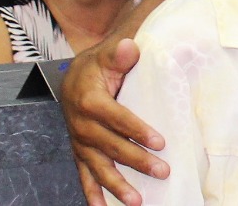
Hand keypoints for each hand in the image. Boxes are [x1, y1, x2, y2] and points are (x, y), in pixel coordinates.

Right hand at [61, 37, 166, 205]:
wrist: (75, 77)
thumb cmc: (97, 67)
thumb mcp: (107, 55)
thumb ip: (118, 54)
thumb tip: (129, 48)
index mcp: (90, 101)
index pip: (117, 118)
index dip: (138, 131)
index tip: (160, 142)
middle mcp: (82, 126)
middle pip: (112, 147)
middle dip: (137, 161)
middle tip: (162, 171)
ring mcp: (80, 142)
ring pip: (99, 167)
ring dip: (117, 186)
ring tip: (136, 200)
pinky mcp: (80, 152)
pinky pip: (84, 176)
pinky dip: (92, 194)